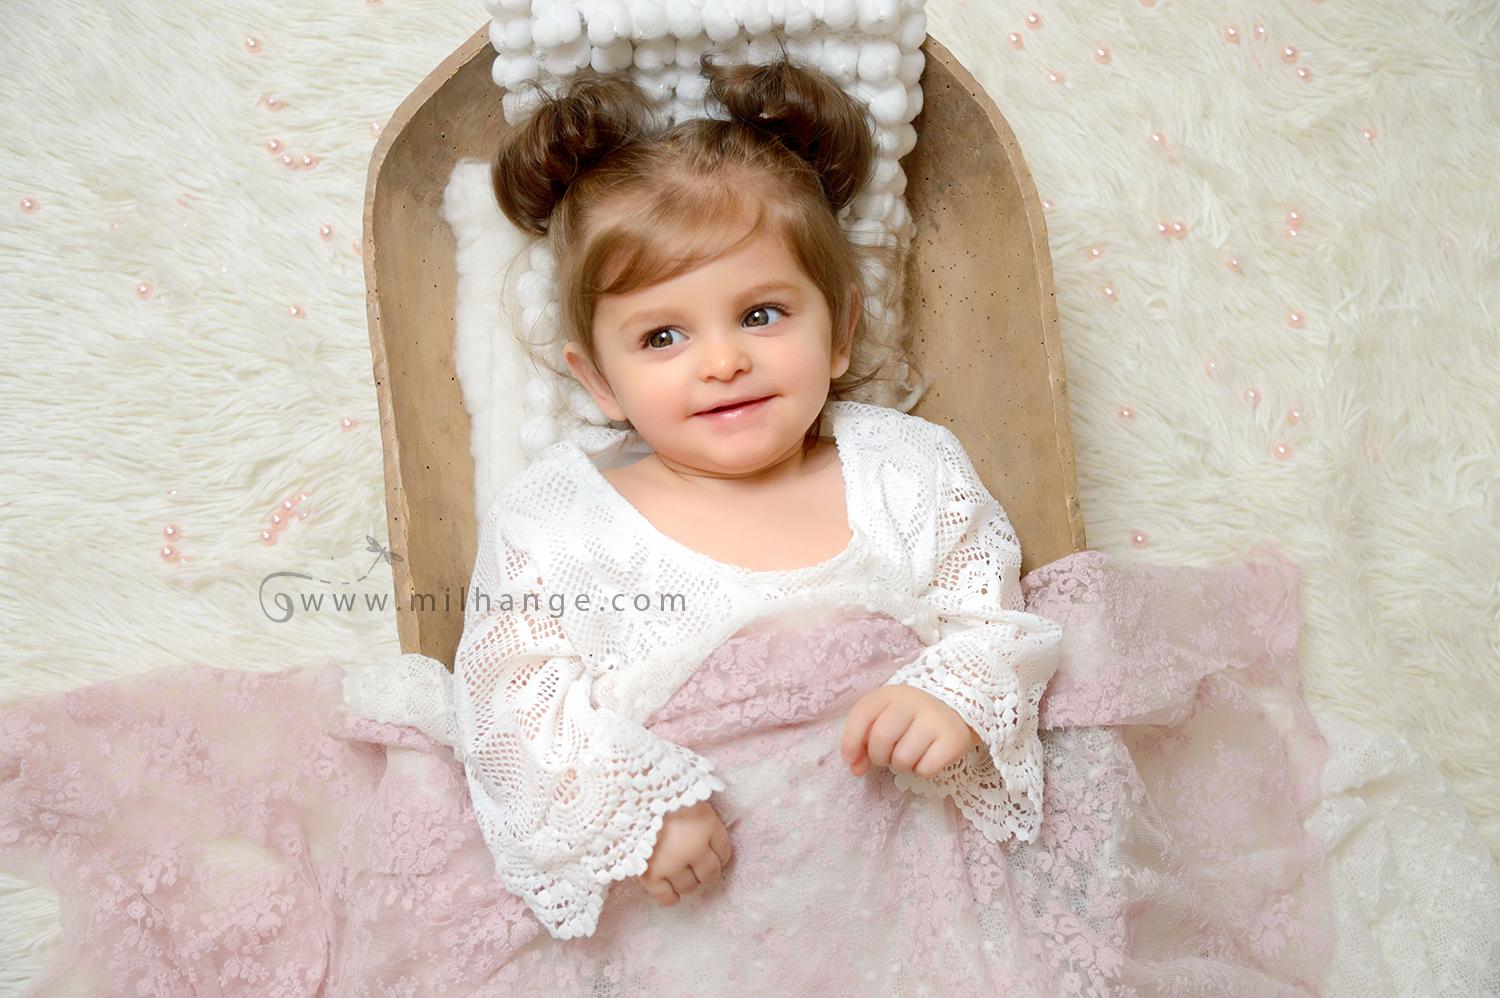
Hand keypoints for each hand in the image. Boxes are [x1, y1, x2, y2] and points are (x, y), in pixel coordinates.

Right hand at [638, 799, 731, 906]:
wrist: (627, 795)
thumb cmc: (659, 792)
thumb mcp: (689, 797)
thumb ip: (701, 819)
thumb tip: (708, 838)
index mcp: (707, 825)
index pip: (724, 851)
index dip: (720, 855)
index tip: (714, 856)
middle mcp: (694, 848)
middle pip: (710, 873)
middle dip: (706, 872)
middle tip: (698, 868)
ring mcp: (673, 864)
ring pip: (690, 886)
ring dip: (688, 882)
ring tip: (680, 874)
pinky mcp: (651, 875)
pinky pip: (666, 897)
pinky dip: (671, 898)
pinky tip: (673, 895)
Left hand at [839, 684, 981, 779]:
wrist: (955, 713)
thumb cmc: (911, 720)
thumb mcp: (884, 720)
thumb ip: (863, 743)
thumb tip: (855, 769)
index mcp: (890, 693)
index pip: (862, 713)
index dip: (850, 740)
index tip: (850, 758)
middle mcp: (913, 701)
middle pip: (881, 739)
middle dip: (878, 757)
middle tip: (887, 757)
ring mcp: (934, 719)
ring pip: (902, 758)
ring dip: (900, 766)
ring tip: (908, 756)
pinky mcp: (952, 739)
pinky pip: (925, 769)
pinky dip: (921, 771)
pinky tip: (926, 758)